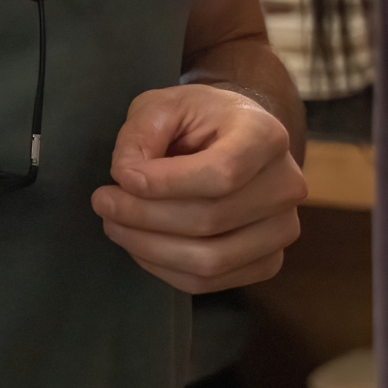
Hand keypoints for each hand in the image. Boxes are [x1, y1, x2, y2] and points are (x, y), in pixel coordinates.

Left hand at [90, 83, 304, 293]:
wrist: (236, 138)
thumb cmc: (197, 119)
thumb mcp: (162, 105)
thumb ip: (140, 135)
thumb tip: (127, 178)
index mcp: (265, 135)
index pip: (220, 174)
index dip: (164, 184)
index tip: (120, 178)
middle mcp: (286, 185)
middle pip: (210, 220)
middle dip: (143, 216)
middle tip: (102, 201)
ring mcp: (283, 228)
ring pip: (210, 259)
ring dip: (149, 248)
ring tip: (113, 224)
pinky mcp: (268, 261)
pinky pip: (210, 282)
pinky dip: (165, 269)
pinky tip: (139, 245)